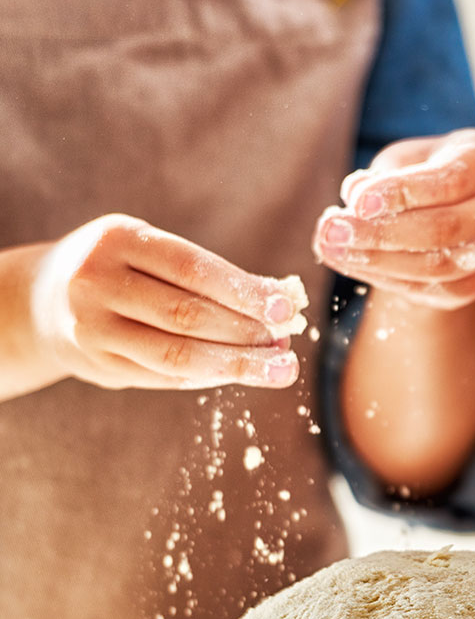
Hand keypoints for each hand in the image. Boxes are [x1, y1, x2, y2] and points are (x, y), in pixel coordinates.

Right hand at [30, 214, 305, 389]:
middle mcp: (97, 282)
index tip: (286, 308)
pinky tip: (240, 373)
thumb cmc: (122, 269)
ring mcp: (93, 329)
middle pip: (187, 316)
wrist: (44, 300)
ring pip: (177, 355)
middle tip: (286, 344)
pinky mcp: (100, 366)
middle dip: (245, 333)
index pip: (192, 268)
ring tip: (278, 367)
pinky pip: (166, 378)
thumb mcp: (150, 251)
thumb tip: (281, 302)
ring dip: (236, 364)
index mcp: (117, 240)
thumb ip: (206, 275)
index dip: (243, 291)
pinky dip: (210, 377)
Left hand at [313, 129, 474, 308]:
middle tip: (332, 230)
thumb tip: (353, 196)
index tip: (356, 200)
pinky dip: (385, 278)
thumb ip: (385, 174)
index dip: (402, 193)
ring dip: (377, 261)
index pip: (450, 182)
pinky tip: (351, 263)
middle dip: (381, 233)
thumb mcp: (410, 157)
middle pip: (444, 230)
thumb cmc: (431, 169)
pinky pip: (431, 289)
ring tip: (331, 248)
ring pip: (437, 267)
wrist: (464, 203)